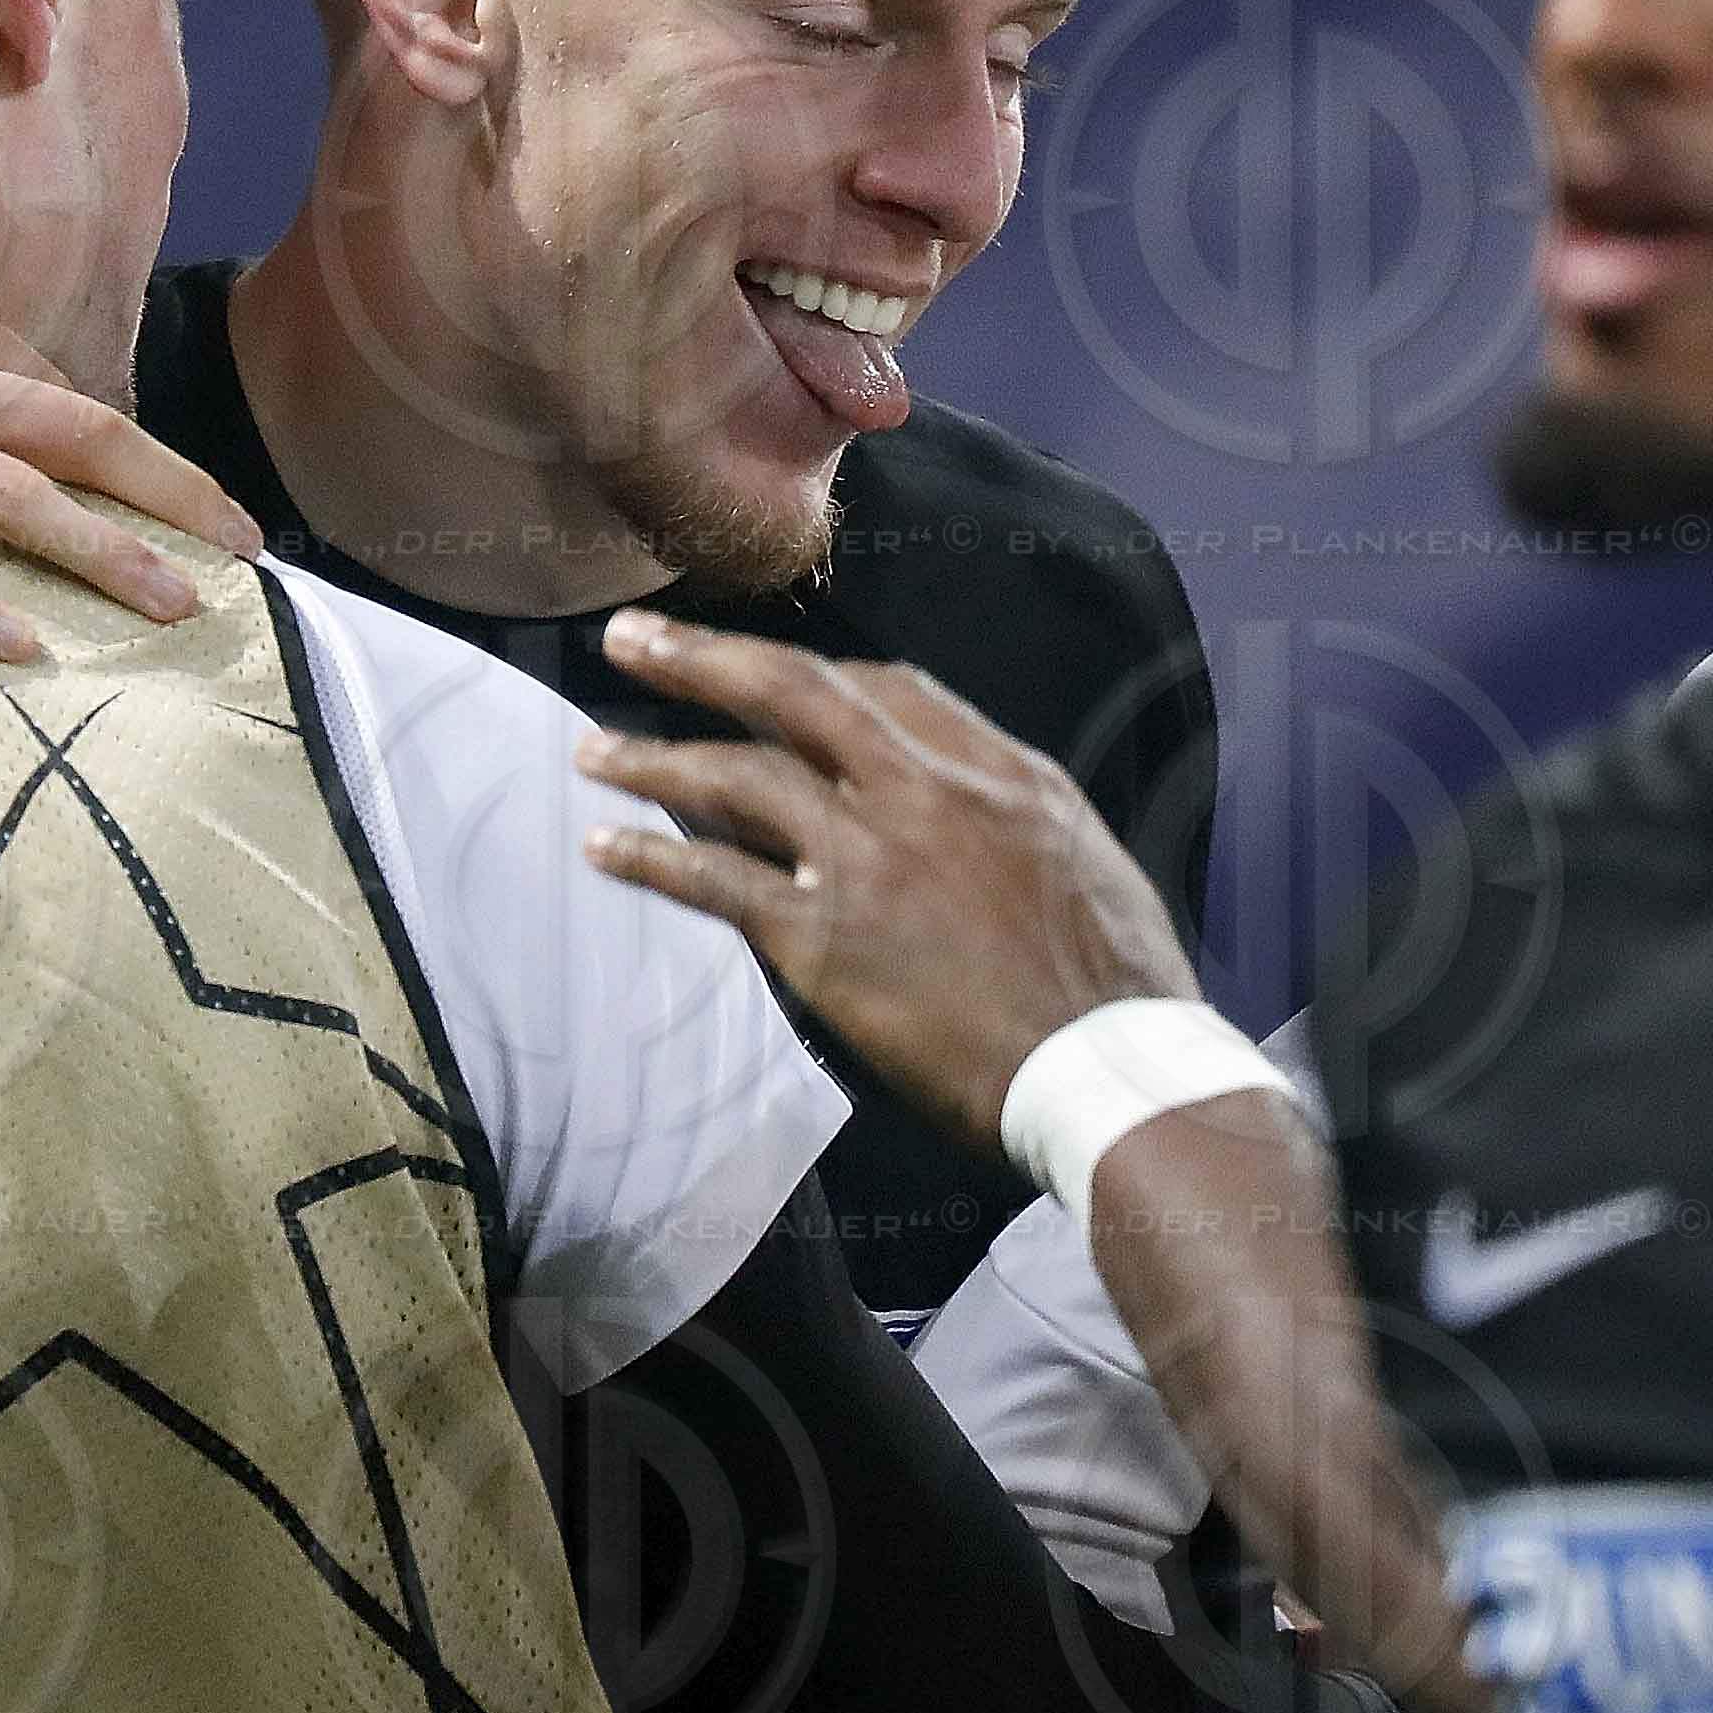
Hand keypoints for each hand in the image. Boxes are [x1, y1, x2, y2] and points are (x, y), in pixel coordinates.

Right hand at [0, 285, 262, 660]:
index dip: (140, 455)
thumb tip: (8, 388)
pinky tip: (20, 644)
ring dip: (102, 549)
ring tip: (176, 603)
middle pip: (77, 433)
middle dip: (171, 490)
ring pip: (12, 495)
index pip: (63, 397)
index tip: (197, 507)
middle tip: (244, 547)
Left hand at [571, 606, 1194, 1143]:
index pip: (888, 689)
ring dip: (651, 755)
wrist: (1109, 1071)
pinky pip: (715, 880)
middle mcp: (925, 792)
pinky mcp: (825, 939)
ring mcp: (868, 859)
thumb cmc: (1120, 988)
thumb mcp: (1088, 860)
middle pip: (793, 694)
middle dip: (703, 659)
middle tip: (632, 641)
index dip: (813, 680)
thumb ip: (1018, 819)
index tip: (763, 677)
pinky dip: (650, 857)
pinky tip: (605, 848)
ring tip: (592, 749)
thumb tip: (977, 813)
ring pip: (737, 775)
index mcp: (999, 771)